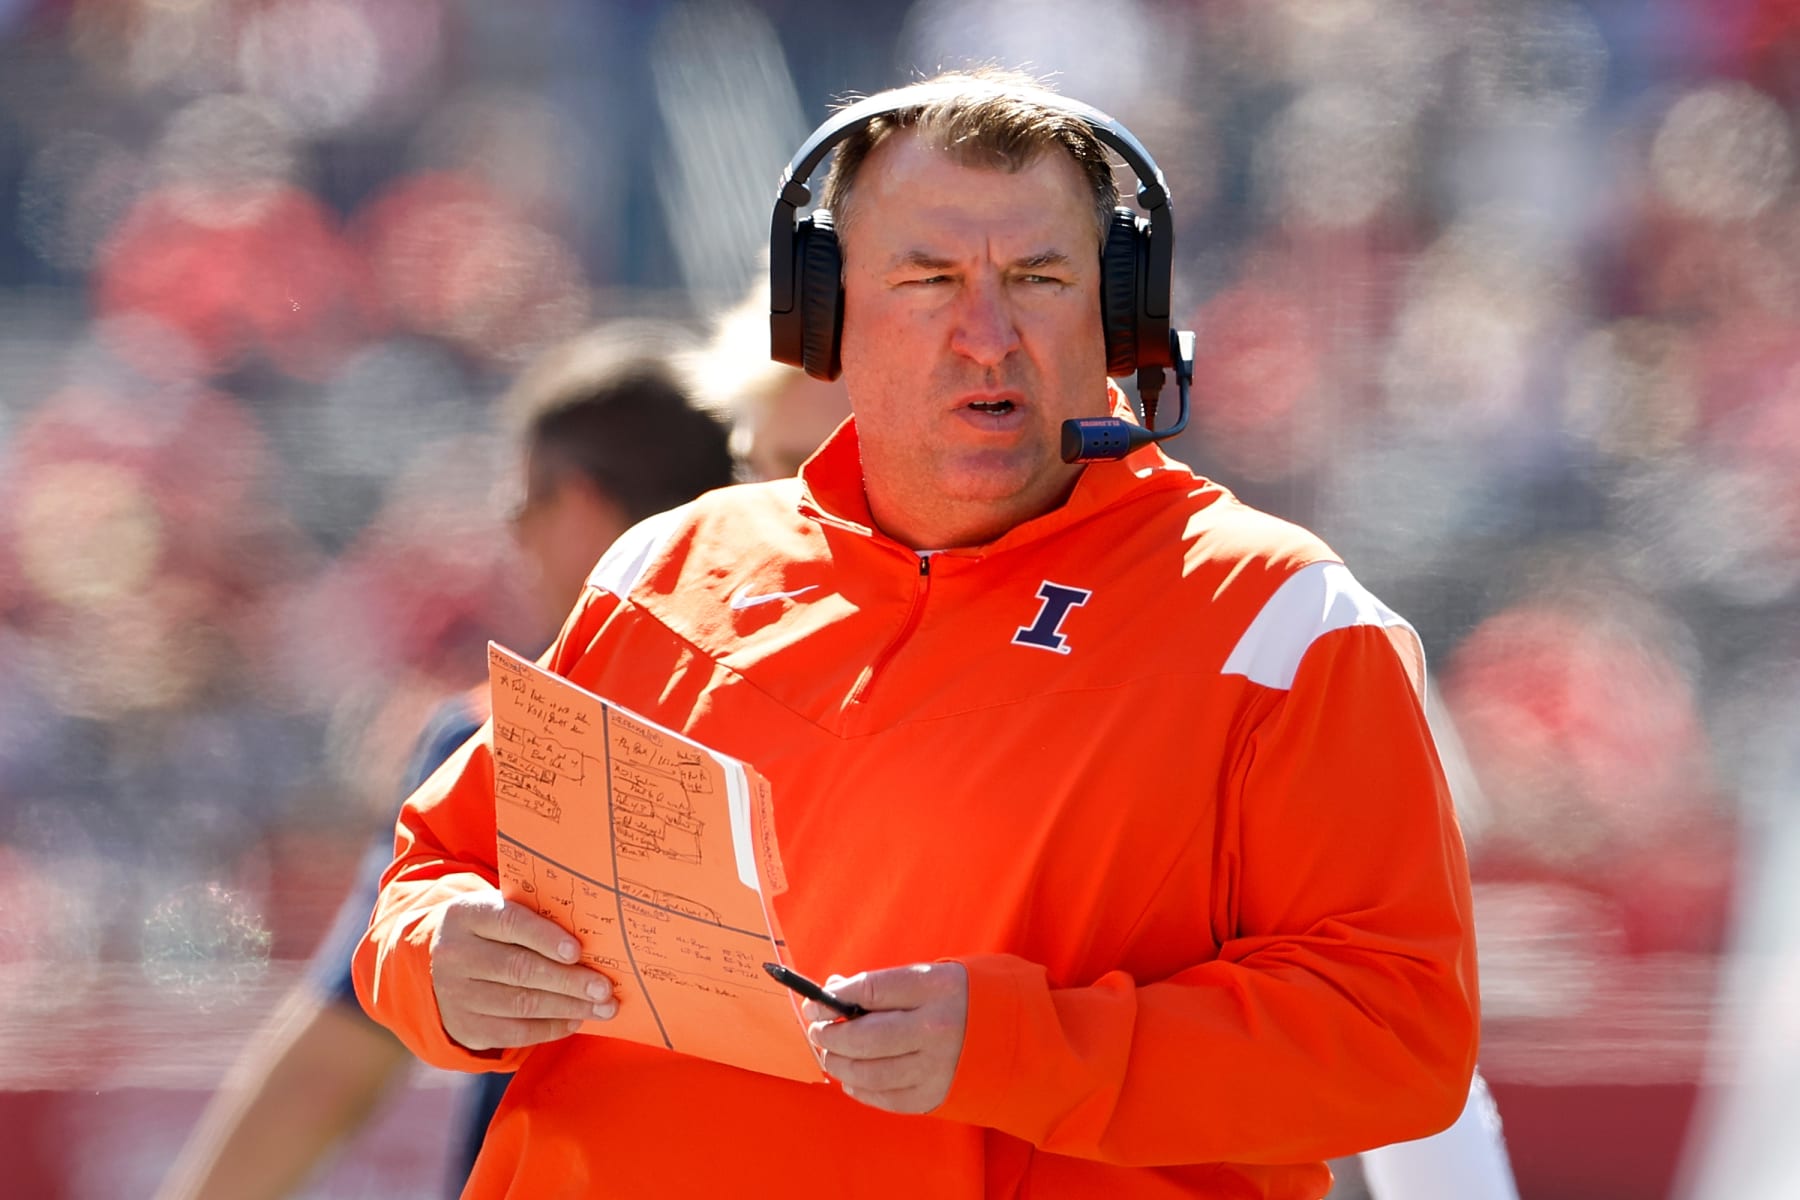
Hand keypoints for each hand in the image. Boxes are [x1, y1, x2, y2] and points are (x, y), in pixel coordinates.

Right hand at [429, 890, 616, 1051]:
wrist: (444, 966)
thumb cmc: (493, 933)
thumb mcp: (503, 911)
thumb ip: (538, 918)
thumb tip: (595, 939)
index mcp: (468, 914)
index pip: (510, 923)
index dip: (545, 937)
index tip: (578, 951)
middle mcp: (455, 954)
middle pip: (519, 969)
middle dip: (569, 980)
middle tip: (605, 988)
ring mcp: (455, 994)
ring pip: (521, 1003)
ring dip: (568, 1007)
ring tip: (602, 1008)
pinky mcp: (465, 1027)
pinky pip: (515, 1032)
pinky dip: (550, 1028)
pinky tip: (575, 1021)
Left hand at [802, 962, 967, 1113]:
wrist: (1023, 1035)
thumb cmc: (971, 999)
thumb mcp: (937, 975)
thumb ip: (887, 984)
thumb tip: (835, 990)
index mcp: (936, 987)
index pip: (871, 989)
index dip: (835, 998)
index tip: (818, 1003)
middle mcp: (936, 1027)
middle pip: (864, 1036)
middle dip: (830, 1035)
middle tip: (817, 1031)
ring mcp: (937, 1066)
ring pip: (869, 1072)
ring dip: (839, 1064)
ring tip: (830, 1055)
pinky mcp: (937, 1095)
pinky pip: (886, 1098)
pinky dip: (861, 1090)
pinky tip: (851, 1080)